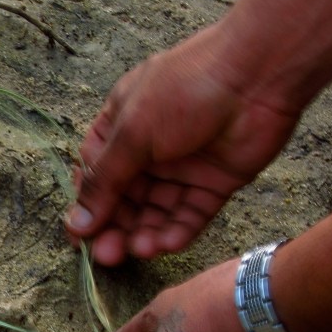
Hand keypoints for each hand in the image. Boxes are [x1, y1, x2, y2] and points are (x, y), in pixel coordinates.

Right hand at [65, 23, 301, 265]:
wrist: (256, 76)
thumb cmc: (184, 91)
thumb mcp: (132, 133)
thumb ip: (103, 182)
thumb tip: (75, 223)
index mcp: (119, 129)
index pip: (95, 177)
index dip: (87, 208)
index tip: (80, 240)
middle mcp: (147, 151)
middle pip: (124, 201)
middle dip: (116, 228)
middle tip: (109, 256)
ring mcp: (181, 168)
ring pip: (156, 212)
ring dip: (146, 233)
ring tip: (143, 249)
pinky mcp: (213, 183)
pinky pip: (190, 214)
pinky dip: (179, 231)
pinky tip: (170, 244)